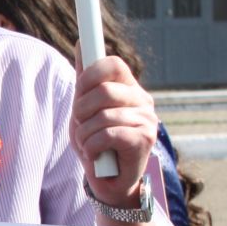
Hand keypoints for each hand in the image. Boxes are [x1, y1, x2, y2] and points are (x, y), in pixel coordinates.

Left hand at [70, 56, 159, 206]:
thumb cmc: (96, 143)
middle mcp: (142, 100)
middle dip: (81, 110)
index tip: (80, 90)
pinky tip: (96, 155)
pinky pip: (105, 135)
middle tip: (81, 126)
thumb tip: (82, 43)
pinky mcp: (143, 140)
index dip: (89, 75)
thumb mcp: (85, 109)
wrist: (108, 182)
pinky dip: (91, 148)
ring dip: (84, 134)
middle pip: (103, 90)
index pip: (112, 63)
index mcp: (129, 88)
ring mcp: (146, 120)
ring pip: (101, 116)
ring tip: (89, 144)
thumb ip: (85, 79)